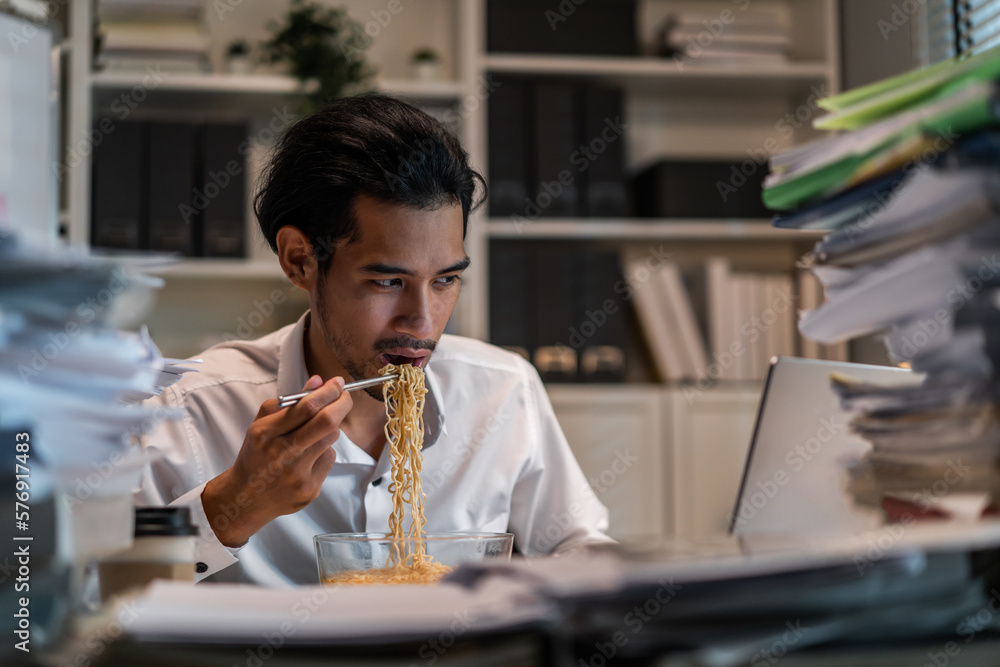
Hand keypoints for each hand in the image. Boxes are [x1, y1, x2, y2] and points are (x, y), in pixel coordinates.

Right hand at [202, 374, 351, 546]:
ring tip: (314, 433)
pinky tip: (307, 459)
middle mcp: (281, 453)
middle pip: (326, 421)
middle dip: (342, 404)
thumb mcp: (260, 425)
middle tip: (344, 396)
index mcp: (265, 433)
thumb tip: (319, 381)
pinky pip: (329, 459)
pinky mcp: (309, 489)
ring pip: (331, 438)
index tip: (337, 382)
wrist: (245, 499)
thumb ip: (288, 402)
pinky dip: (324, 452)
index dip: (328, 392)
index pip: (306, 407)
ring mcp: (297, 474)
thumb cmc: (256, 456)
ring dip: (330, 429)